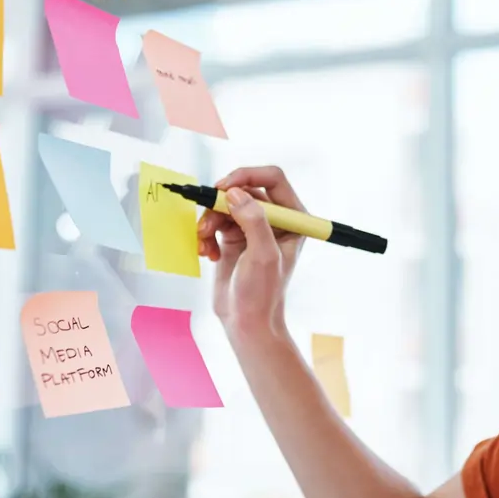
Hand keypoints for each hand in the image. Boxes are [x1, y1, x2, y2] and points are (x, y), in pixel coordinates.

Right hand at [197, 166, 305, 339]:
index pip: (273, 179)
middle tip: (207, 222)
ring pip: (225, 205)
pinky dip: (206, 234)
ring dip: (210, 221)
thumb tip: (235, 193)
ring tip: (204, 243)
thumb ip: (253, 221)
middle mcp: (275, 220)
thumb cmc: (262, 294)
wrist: (246, 322)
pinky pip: (215, 221)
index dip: (247, 176)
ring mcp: (253, 228)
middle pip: (243, 190)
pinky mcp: (234, 238)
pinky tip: (208, 253)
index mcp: (293, 219)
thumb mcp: (262, 255)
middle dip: (221, 204)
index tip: (224, 187)